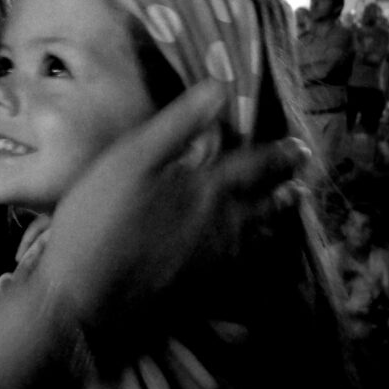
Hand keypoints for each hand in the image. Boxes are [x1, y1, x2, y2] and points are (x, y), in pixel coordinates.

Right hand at [32, 81, 310, 356]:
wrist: (86, 299)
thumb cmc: (100, 221)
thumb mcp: (130, 159)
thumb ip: (177, 124)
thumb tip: (220, 88)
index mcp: (209, 190)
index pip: (256, 166)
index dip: (280, 154)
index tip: (301, 147)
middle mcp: (224, 227)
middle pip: (265, 206)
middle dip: (284, 191)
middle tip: (301, 184)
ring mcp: (215, 265)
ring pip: (259, 242)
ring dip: (275, 225)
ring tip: (284, 217)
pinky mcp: (202, 294)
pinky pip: (243, 276)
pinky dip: (257, 265)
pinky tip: (253, 266)